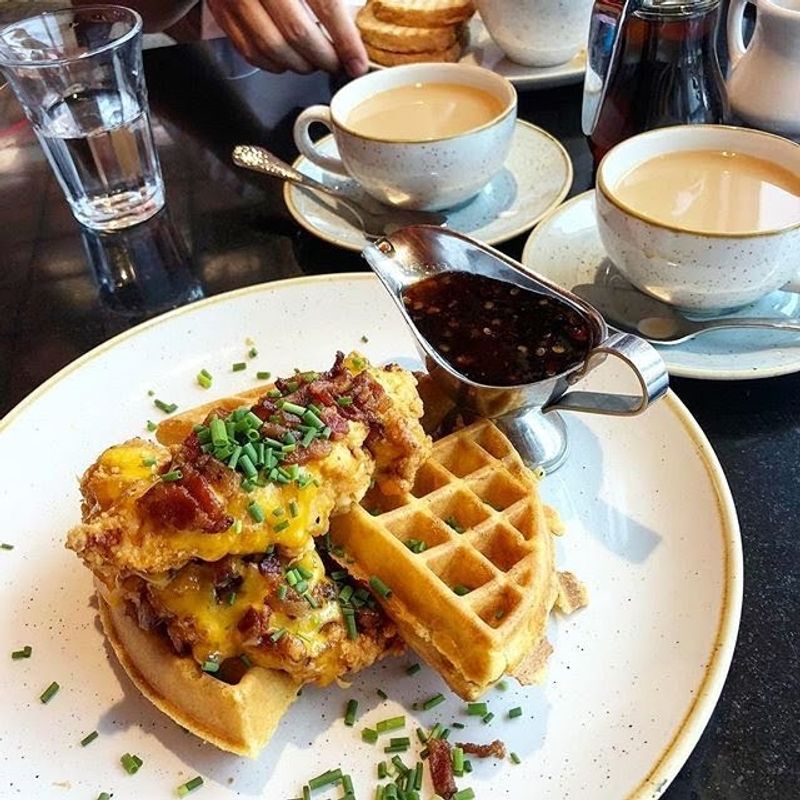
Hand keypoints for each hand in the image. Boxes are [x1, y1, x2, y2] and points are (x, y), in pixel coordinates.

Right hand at [207, 0, 367, 75]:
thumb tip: (356, 15)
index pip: (325, 5)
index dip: (346, 39)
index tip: (357, 61)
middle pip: (297, 32)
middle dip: (324, 57)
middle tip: (337, 62)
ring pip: (273, 48)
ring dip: (300, 64)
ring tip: (315, 61)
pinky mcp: (221, 10)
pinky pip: (250, 50)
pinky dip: (274, 63)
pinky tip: (288, 59)